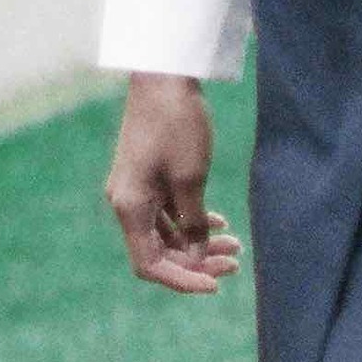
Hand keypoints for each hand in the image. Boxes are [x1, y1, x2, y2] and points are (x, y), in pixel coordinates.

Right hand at [106, 74, 242, 295]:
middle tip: (235, 262)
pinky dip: (191, 222)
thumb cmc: (177, 123)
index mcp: (129, 207)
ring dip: (198, 243)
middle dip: (197, 261)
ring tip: (235, 245)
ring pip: (165, 234)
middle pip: (159, 252)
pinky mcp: (147, 178)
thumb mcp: (192, 178)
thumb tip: (195, 259)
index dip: (182, 280)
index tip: (216, 285)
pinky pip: (167, 214)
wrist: (164, 76)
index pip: (150, 264)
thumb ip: (193, 224)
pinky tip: (220, 222)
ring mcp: (135, 190)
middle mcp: (126, 203)